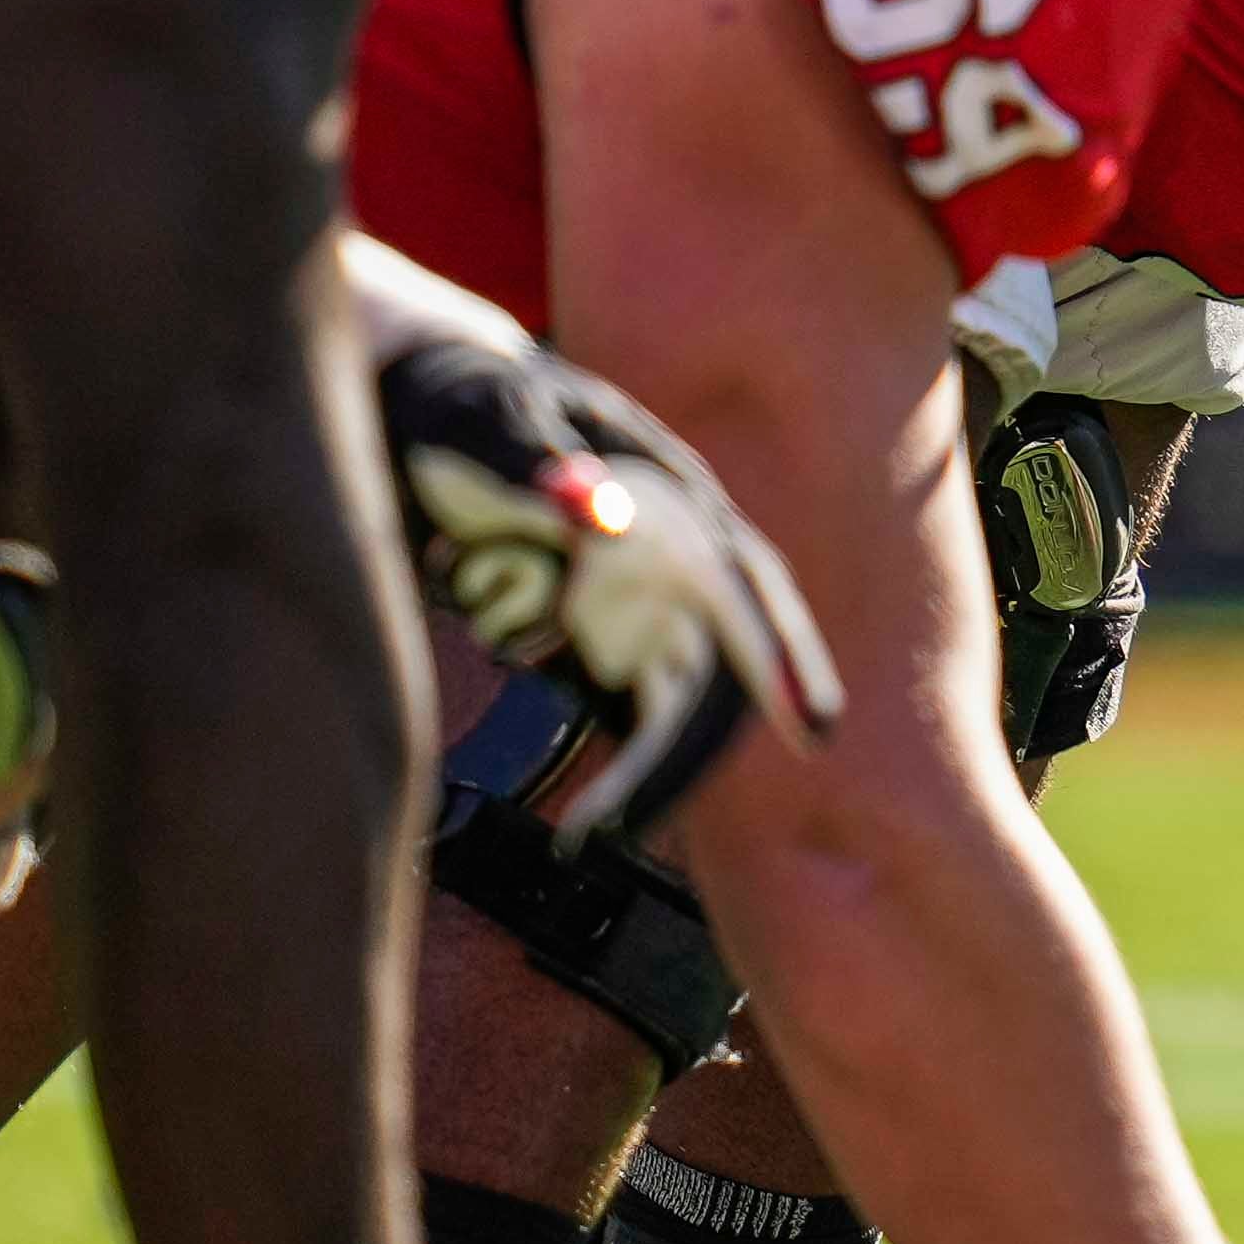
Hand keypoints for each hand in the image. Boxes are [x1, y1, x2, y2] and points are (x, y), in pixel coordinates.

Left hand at [382, 326, 840, 819]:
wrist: (433, 417)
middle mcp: (682, 560)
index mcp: (672, 496)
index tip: (811, 730)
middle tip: (622, 828)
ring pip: (691, 710)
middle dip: (695, 757)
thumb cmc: (465, 408)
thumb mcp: (484, 418)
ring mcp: (653, 607)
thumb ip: (529, 459)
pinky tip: (581, 825)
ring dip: (656, 779)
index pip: (746, 581)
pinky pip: (644, 723)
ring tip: (582, 836)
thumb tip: (601, 522)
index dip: (782, 653)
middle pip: (733, 665)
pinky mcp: (617, 646)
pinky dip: (627, 775)